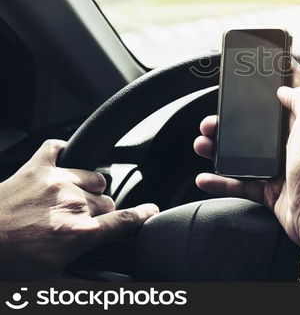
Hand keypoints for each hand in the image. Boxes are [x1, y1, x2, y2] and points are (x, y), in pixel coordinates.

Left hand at [0, 140, 158, 279]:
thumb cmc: (7, 260)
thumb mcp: (47, 280)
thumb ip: (82, 281)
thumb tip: (111, 286)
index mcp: (78, 233)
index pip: (124, 221)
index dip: (143, 215)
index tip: (152, 210)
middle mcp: (72, 204)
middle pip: (107, 202)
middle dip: (99, 213)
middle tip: (79, 224)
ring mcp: (57, 181)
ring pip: (94, 178)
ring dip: (87, 188)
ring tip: (69, 200)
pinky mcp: (38, 166)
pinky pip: (60, 148)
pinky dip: (64, 153)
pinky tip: (63, 163)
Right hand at [193, 60, 299, 245]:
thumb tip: (285, 86)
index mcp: (299, 124)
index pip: (286, 97)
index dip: (271, 84)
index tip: (251, 74)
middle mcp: (287, 143)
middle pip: (252, 127)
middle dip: (228, 122)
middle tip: (212, 120)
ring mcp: (275, 167)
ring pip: (239, 154)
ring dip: (217, 149)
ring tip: (202, 144)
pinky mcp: (266, 189)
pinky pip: (237, 183)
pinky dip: (219, 181)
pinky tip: (205, 177)